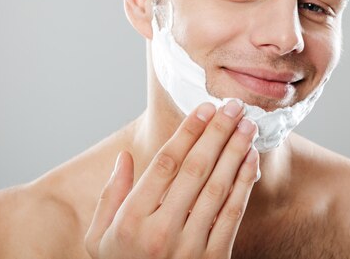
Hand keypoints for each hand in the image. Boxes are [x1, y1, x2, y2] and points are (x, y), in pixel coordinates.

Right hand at [85, 100, 259, 258]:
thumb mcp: (99, 237)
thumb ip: (110, 196)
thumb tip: (126, 158)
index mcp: (130, 220)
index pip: (165, 163)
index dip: (188, 131)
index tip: (204, 108)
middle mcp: (160, 231)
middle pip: (195, 169)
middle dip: (217, 132)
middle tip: (232, 105)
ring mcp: (190, 247)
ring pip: (217, 187)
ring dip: (235, 151)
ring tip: (246, 124)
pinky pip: (232, 214)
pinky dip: (244, 183)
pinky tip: (250, 159)